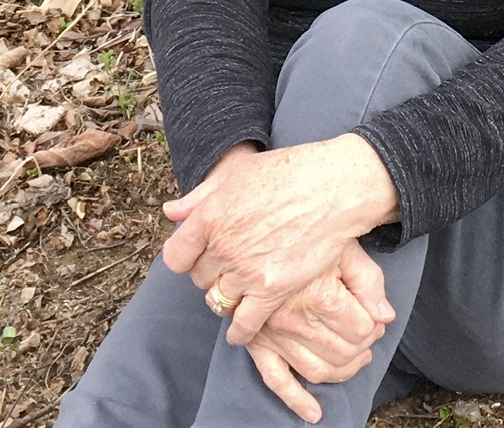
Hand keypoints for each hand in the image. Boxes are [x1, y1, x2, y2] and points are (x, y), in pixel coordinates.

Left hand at [163, 136, 397, 344]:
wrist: (333, 188)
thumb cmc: (288, 172)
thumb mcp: (239, 172)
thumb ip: (200, 196)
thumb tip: (170, 212)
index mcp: (210, 215)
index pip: (176, 255)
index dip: (186, 256)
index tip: (198, 255)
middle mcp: (223, 245)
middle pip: (199, 277)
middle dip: (209, 273)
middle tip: (227, 267)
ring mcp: (247, 270)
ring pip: (218, 300)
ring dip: (226, 297)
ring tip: (238, 289)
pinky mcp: (272, 289)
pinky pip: (244, 324)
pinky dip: (240, 332)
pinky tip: (241, 330)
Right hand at [243, 245, 394, 423]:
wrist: (257, 226)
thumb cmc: (306, 233)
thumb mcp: (342, 245)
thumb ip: (368, 280)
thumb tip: (386, 316)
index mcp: (320, 294)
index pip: (362, 329)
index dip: (375, 325)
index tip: (375, 315)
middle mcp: (295, 320)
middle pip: (343, 352)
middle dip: (363, 347)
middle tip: (368, 335)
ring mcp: (274, 335)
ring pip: (317, 371)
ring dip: (342, 372)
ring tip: (355, 359)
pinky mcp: (258, 343)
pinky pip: (276, 380)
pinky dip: (296, 400)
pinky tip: (313, 412)